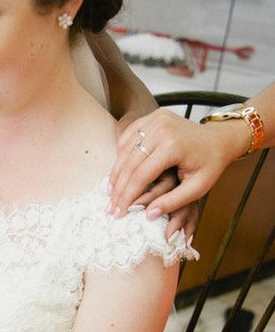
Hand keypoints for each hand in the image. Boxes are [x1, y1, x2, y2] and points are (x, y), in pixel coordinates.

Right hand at [108, 108, 240, 237]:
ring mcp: (156, 119)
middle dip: (118, 188)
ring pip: (125, 150)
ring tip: (110, 193)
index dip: (127, 197)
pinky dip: (121, 155)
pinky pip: (129, 137)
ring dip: (116, 173)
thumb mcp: (197, 188)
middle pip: (129, 163)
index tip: (119, 213)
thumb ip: (173, 202)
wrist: (220, 138)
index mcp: (172, 146)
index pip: (140, 176)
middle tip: (110, 207)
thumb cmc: (211, 164)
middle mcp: (161, 129)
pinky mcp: (153, 116)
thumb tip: (149, 215)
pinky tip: (118, 172)